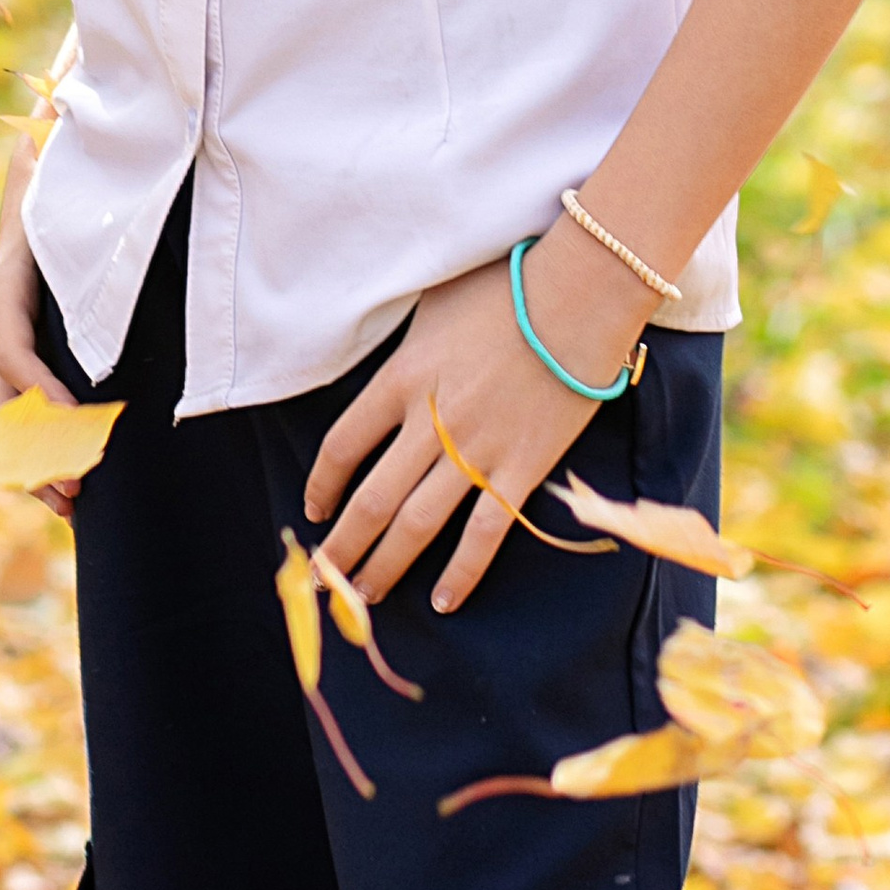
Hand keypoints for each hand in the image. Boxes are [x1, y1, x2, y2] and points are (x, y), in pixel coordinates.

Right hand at [0, 159, 83, 519]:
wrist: (57, 179)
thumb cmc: (73, 174)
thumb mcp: (66, 164)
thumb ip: (57, 141)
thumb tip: (55, 95)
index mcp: (10, 276)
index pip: (10, 337)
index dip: (36, 381)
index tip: (72, 417)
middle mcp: (2, 317)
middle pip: (1, 391)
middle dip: (33, 442)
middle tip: (74, 483)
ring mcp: (12, 343)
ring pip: (6, 417)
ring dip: (32, 463)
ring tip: (70, 505)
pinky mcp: (32, 361)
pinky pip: (23, 419)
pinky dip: (39, 459)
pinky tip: (67, 499)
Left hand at [302, 224, 645, 612]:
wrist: (577, 296)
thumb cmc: (504, 287)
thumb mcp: (432, 302)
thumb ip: (404, 344)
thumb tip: (382, 362)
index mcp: (400, 377)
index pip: (342, 445)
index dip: (322, 485)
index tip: (313, 509)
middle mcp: (430, 421)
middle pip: (371, 499)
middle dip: (343, 547)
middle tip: (326, 579)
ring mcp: (476, 450)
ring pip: (417, 524)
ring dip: (387, 566)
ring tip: (366, 597)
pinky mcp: (522, 469)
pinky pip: (485, 533)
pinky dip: (462, 572)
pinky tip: (444, 602)